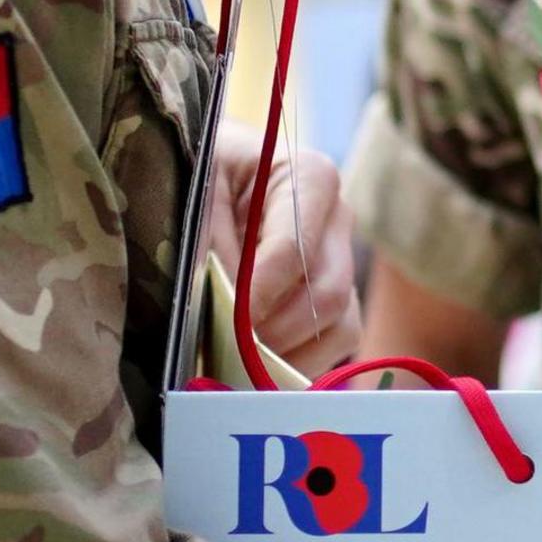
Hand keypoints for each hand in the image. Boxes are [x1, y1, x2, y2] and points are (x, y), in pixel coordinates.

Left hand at [206, 137, 359, 373]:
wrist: (206, 187)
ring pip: (339, 325)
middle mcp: (338, 221)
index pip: (294, 249)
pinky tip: (254, 363)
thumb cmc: (201, 180)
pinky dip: (296, 363)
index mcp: (310, 178)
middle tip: (224, 349)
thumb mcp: (198, 195)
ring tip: (234, 359)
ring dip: (285, 353)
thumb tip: (227, 309)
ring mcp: (343, 262)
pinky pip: (336, 344)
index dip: (259, 294)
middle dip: (273, 331)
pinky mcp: (339, 301)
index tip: (226, 321)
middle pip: (326, 294)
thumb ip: (211, 245)